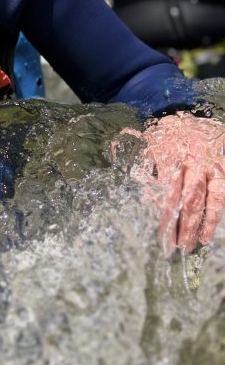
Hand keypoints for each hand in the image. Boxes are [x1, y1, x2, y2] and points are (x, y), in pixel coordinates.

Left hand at [119, 111, 224, 253]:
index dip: (165, 214)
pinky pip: (220, 194)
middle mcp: (192, 162)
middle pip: (187, 199)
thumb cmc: (165, 135)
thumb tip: (146, 198)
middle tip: (176, 247)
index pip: (167, 192)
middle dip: (182, 225)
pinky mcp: (222, 168)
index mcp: (170, 156)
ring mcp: (209, 166)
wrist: (190, 117)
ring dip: (200, 223)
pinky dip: (215, 214)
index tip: (160, 235)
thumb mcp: (150, 146)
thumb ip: (148, 171)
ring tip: (194, 244)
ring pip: (206, 198)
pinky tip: (208, 232)